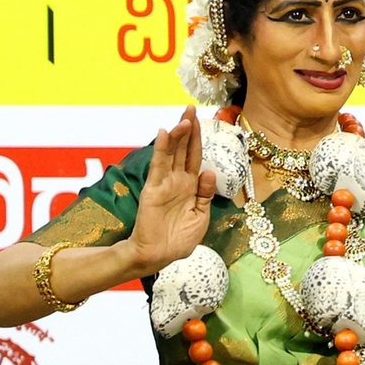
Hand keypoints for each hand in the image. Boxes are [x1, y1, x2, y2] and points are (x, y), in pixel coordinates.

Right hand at [128, 108, 217, 274]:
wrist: (160, 255)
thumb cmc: (179, 239)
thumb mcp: (200, 216)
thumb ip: (205, 195)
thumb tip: (210, 172)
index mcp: (190, 186)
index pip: (195, 157)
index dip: (198, 139)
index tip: (202, 120)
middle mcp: (177, 180)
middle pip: (183, 149)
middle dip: (188, 129)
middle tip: (190, 108)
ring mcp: (164, 183)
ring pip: (171, 153)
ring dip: (177, 135)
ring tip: (184, 118)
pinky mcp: (153, 189)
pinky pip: (158, 166)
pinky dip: (161, 149)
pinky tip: (164, 134)